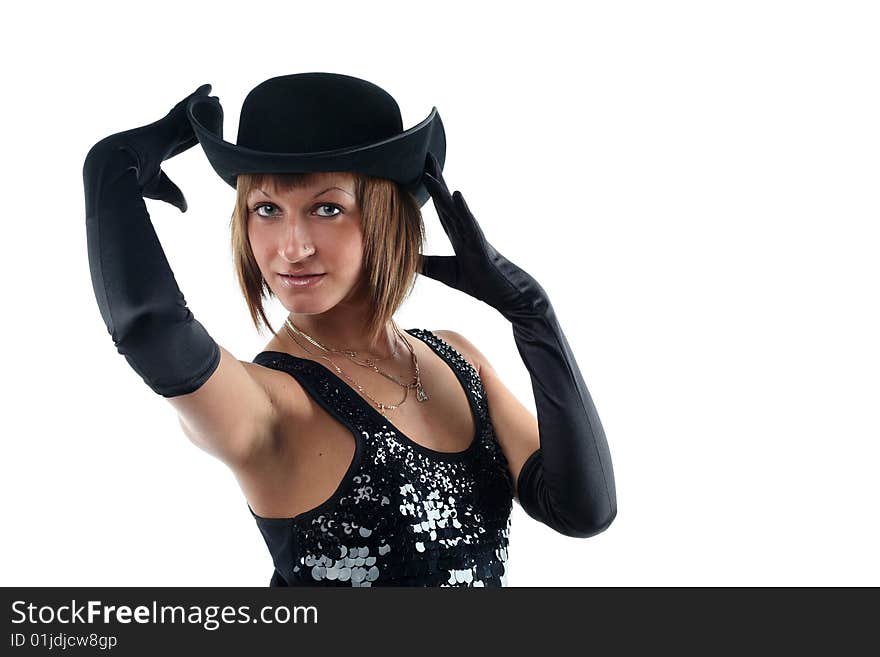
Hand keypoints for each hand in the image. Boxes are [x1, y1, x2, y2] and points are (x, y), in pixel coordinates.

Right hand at [85, 84, 211, 211]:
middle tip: (213, 104)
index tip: (206, 130)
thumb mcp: (159, 189)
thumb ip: (174, 196)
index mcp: (160, 151)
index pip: (183, 142)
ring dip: (199, 102)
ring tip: (212, 92)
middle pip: (187, 123)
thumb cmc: (131, 181)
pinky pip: (185, 107)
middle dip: (199, 115)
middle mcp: (163, 136)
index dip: (195, 134)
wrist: (113, 167)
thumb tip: (186, 209)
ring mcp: (164, 128)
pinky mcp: (165, 122)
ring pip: (186, 112)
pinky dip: (196, 98)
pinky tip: (207, 89)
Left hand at [419, 152, 551, 319]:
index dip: (431, 189)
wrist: (507, 295)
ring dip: (442, 190)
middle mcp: (465, 230)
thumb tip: (403, 260)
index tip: (421, 169)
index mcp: (458, 235)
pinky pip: (470, 224)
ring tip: (430, 171)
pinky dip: (462, 208)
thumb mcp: (444, 273)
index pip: (441, 207)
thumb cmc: (481, 284)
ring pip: (455, 208)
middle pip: (447, 200)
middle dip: (436, 178)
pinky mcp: (481, 246)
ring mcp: (474, 236)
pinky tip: (455, 194)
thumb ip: (425, 264)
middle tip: (426, 155)